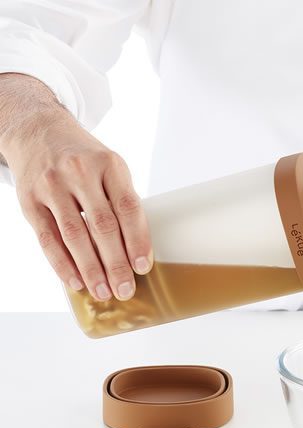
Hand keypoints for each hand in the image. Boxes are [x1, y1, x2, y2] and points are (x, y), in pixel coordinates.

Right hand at [0, 75, 152, 300]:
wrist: (38, 130)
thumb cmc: (84, 158)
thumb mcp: (110, 167)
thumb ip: (122, 202)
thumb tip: (135, 251)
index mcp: (109, 164)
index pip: (129, 207)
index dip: (138, 240)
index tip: (143, 266)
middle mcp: (80, 172)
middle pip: (102, 226)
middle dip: (115, 263)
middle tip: (125, 289)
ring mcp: (52, 185)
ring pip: (74, 234)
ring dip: (90, 268)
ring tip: (103, 292)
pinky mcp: (29, 199)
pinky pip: (47, 238)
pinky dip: (62, 263)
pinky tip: (75, 281)